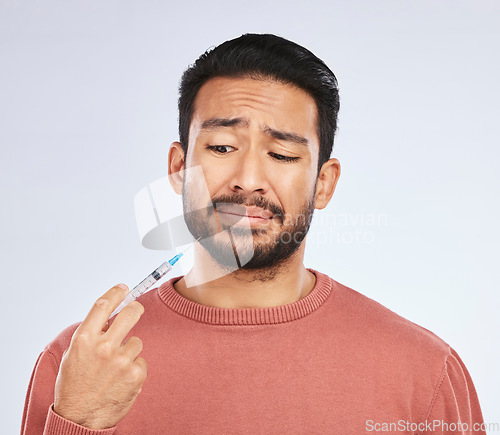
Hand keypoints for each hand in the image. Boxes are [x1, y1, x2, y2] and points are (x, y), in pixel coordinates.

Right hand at [53, 284, 146, 429]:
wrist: (79, 419)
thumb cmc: (75, 386)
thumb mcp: (73, 355)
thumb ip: (90, 335)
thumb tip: (108, 317)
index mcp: (84, 339)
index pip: (103, 305)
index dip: (116, 293)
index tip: (124, 287)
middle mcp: (104, 347)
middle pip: (130, 313)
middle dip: (136, 308)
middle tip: (137, 309)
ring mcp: (121, 360)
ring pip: (137, 341)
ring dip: (130, 351)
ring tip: (115, 368)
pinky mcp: (135, 374)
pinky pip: (141, 361)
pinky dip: (134, 368)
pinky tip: (121, 379)